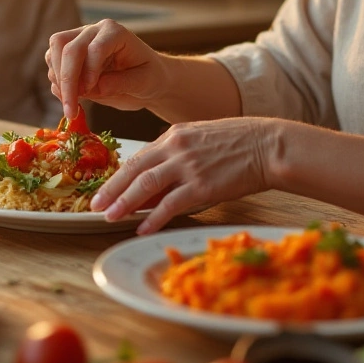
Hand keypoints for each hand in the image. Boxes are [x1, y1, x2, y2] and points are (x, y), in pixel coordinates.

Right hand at [46, 19, 169, 119]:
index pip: (94, 48)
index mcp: (115, 32)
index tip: (89, 92)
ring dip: (59, 83)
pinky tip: (71, 101)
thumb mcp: (144, 82)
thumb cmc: (149, 77)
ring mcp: (78, 41)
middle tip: (70, 109)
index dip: (89, 71)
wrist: (146, 79)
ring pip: (53, 54)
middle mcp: (92, 32)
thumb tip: (93, 87)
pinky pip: (53, 67)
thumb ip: (121, 83)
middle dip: (66, 80)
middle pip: (66, 47)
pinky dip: (57, 86)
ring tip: (73, 107)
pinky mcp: (68, 56)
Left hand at [92, 117, 277, 233]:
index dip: (119, 175)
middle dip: (111, 190)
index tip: (106, 189)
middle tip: (95, 206)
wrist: (268, 145)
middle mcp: (176, 148)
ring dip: (124, 203)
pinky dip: (153, 217)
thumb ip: (179, 153)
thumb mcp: (202, 138)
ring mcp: (188, 166)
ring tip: (109, 217)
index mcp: (175, 135)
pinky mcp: (202, 186)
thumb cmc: (240, 143)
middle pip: (134, 170)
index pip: (139, 157)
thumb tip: (161, 175)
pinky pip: (170, 204)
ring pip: (145, 186)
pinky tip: (142, 227)